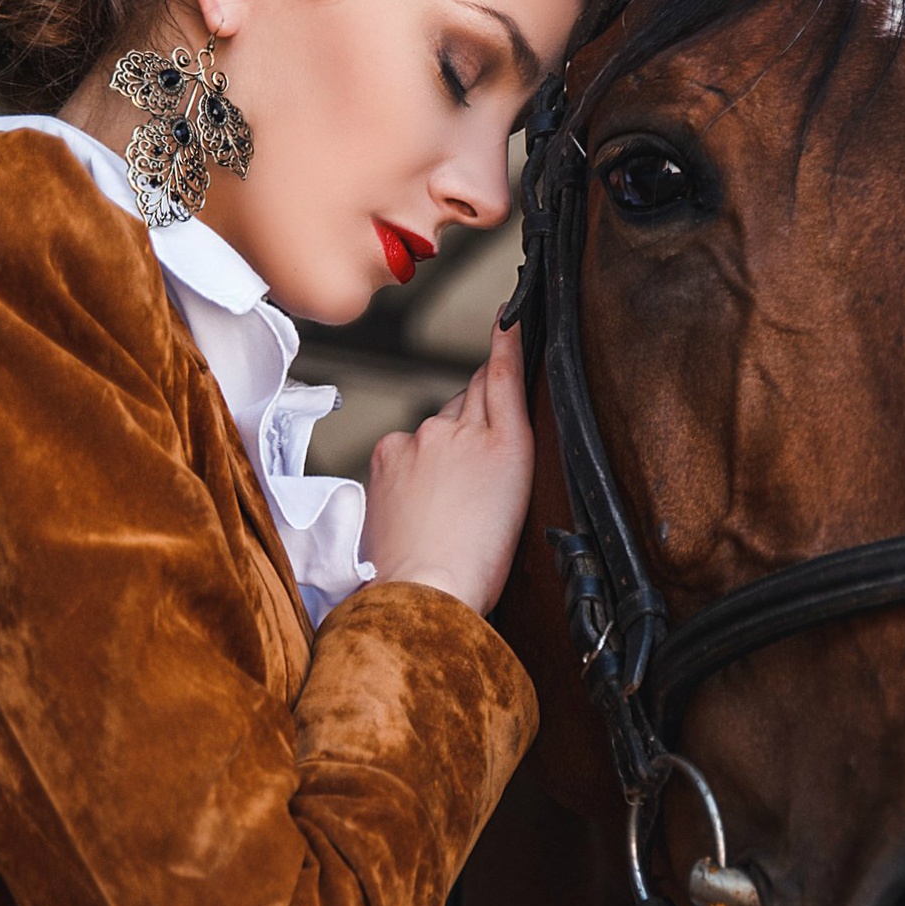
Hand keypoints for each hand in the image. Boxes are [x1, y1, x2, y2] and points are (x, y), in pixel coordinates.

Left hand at [361, 315, 532, 615]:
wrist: (427, 588)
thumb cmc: (478, 561)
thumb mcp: (515, 499)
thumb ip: (503, 445)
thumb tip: (482, 419)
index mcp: (508, 443)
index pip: (504, 375)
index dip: (506, 343)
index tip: (506, 317)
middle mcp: (464, 429)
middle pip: (471, 396)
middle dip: (477, 408)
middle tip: (481, 453)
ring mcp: (422, 438)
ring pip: (438, 425)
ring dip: (444, 445)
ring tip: (448, 499)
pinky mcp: (389, 453)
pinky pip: (406, 446)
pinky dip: (412, 463)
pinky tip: (419, 500)